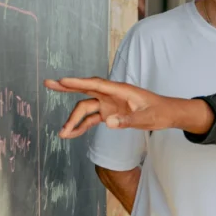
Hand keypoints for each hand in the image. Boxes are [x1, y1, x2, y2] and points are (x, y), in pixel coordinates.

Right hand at [43, 77, 212, 137]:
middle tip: (48, 83)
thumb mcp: (146, 118)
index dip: (78, 82)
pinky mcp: (109, 113)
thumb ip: (128, 120)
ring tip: (63, 134)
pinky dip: (82, 126)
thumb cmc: (159, 112)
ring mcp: (109, 104)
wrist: (168, 114)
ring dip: (74, 120)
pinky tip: (72, 134)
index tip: (62, 80)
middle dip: (66, 87)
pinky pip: (91, 119)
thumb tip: (108, 122)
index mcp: (121, 90)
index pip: (96, 84)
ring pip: (86, 108)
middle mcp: (112, 95)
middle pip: (85, 89)